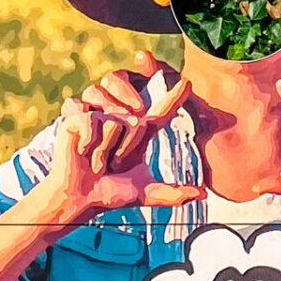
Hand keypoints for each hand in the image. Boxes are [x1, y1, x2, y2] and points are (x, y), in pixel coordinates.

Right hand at [45, 59, 197, 218]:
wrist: (79, 198)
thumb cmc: (109, 193)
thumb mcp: (144, 192)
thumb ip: (172, 193)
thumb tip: (202, 193)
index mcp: (140, 132)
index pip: (162, 111)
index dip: (175, 97)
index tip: (187, 82)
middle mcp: (122, 119)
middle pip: (136, 124)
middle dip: (123, 150)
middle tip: (111, 165)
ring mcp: (100, 114)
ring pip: (114, 122)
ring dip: (104, 149)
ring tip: (95, 158)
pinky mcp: (78, 115)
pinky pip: (91, 121)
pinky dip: (86, 142)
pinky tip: (80, 151)